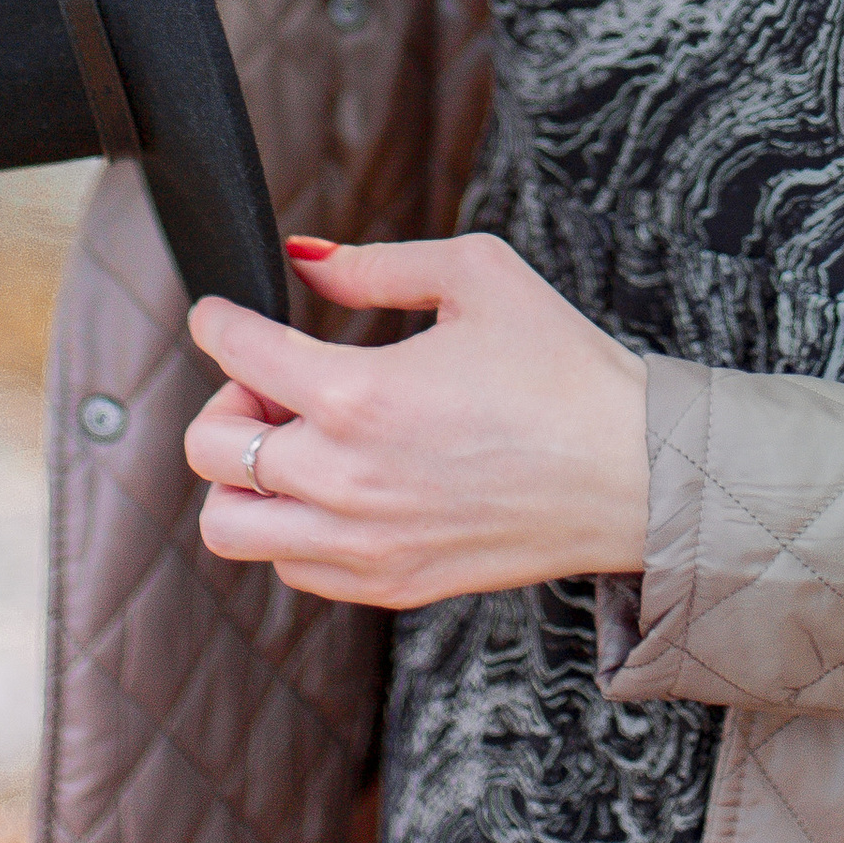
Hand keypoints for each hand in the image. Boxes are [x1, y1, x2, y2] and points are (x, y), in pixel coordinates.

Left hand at [184, 234, 649, 608]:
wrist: (634, 473)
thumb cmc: (566, 370)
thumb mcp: (477, 275)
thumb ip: (376, 264)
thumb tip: (302, 258)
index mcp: (360, 394)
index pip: (236, 352)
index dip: (215, 320)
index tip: (221, 314)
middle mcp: (346, 479)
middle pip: (209, 449)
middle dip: (225, 401)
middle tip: (271, 383)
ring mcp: (363, 544)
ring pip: (228, 527)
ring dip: (241, 478)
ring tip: (294, 444)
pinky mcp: (390, 584)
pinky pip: (288, 567)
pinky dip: (286, 526)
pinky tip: (332, 487)